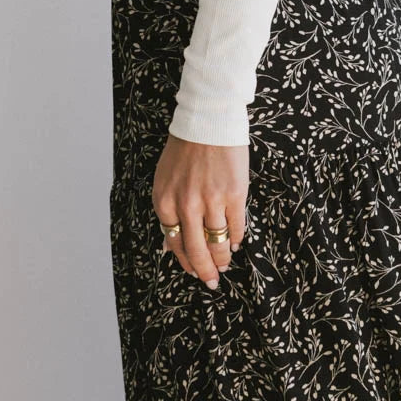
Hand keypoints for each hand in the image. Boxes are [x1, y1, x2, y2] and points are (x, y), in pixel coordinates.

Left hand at [152, 131, 248, 286]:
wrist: (208, 119)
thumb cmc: (186, 148)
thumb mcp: (165, 179)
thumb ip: (169, 210)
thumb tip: (169, 246)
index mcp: (165, 201)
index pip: (174, 244)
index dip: (185, 262)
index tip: (194, 272)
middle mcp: (186, 205)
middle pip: (196, 250)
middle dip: (205, 270)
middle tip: (211, 281)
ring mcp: (211, 201)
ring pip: (218, 243)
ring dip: (222, 258)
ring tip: (225, 263)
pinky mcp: (234, 195)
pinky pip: (236, 228)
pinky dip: (236, 239)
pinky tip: (236, 242)